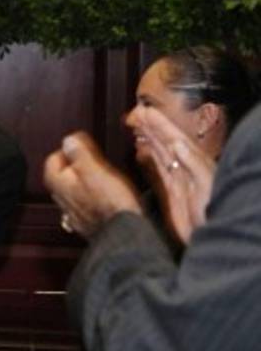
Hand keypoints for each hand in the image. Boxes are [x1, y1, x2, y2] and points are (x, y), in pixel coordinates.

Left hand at [43, 131, 141, 236]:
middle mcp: (59, 198)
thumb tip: (68, 140)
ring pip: (74, 189)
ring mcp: (72, 212)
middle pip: (64, 174)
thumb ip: (78, 153)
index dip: (70, 148)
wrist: (123, 234)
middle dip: (78, 165)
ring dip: (86, 180)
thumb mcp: (94, 169)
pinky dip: (92, 196)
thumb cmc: (110, 201)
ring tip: (103, 175)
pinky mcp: (85, 222)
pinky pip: (84, 203)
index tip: (84, 144)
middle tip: (95, 159)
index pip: (54, 158)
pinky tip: (105, 195)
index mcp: (57, 182)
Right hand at [135, 106, 215, 243]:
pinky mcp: (172, 193)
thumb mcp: (206, 184)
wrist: (212, 239)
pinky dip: (149, 159)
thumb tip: (177, 143)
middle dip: (152, 127)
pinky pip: (158, 170)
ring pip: (161, 154)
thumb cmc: (215, 213)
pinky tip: (142, 152)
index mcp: (195, 163)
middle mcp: (186, 168)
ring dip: (149, 139)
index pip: (174, 138)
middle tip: (135, 113)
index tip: (145, 111)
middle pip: (166, 142)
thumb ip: (193, 164)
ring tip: (136, 126)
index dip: (160, 124)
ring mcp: (179, 180)